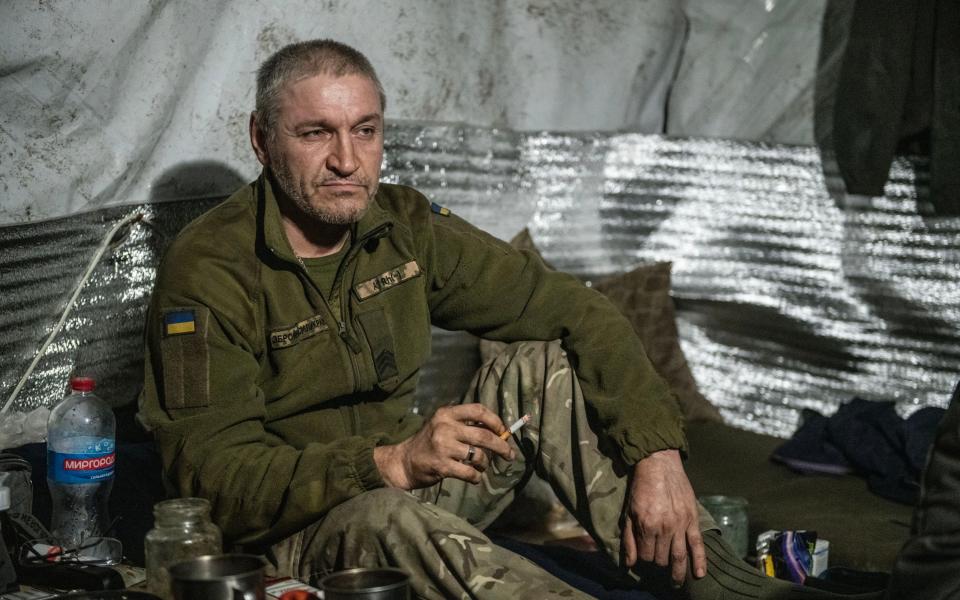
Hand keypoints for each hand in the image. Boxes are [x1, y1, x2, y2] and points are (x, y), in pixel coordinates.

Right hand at [373, 403, 515, 489]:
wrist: (404, 461)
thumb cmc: (430, 443)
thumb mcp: (444, 426)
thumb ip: (466, 426)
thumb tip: (499, 433)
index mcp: (447, 413)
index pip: (478, 410)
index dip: (496, 421)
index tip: (503, 432)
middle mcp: (444, 427)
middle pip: (484, 435)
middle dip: (501, 446)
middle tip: (509, 455)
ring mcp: (443, 446)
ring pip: (478, 455)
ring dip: (485, 464)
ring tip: (481, 466)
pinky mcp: (441, 465)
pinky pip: (469, 472)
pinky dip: (476, 477)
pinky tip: (473, 477)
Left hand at [622, 449, 705, 585]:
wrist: (659, 465)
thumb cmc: (641, 488)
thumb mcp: (628, 512)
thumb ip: (628, 539)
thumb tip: (629, 563)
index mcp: (647, 525)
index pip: (646, 556)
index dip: (643, 560)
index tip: (643, 557)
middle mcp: (665, 528)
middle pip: (662, 558)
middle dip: (658, 563)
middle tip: (657, 562)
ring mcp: (681, 524)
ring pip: (679, 556)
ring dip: (678, 573)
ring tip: (676, 583)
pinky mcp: (692, 519)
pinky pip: (698, 544)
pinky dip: (700, 561)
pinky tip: (699, 574)